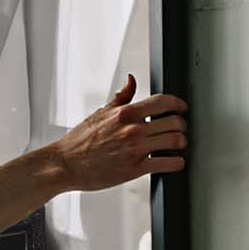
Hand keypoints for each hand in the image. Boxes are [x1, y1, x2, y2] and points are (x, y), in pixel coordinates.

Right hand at [48, 77, 188, 198]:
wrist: (66, 164)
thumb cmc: (80, 140)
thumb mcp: (101, 112)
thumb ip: (121, 97)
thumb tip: (131, 80)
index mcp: (125, 113)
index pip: (162, 102)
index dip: (178, 104)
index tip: (182, 108)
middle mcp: (132, 129)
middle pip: (174, 122)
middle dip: (182, 125)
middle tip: (180, 129)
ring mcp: (135, 149)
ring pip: (175, 141)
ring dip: (182, 142)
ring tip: (179, 145)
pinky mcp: (135, 169)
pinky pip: (167, 164)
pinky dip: (177, 162)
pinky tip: (175, 162)